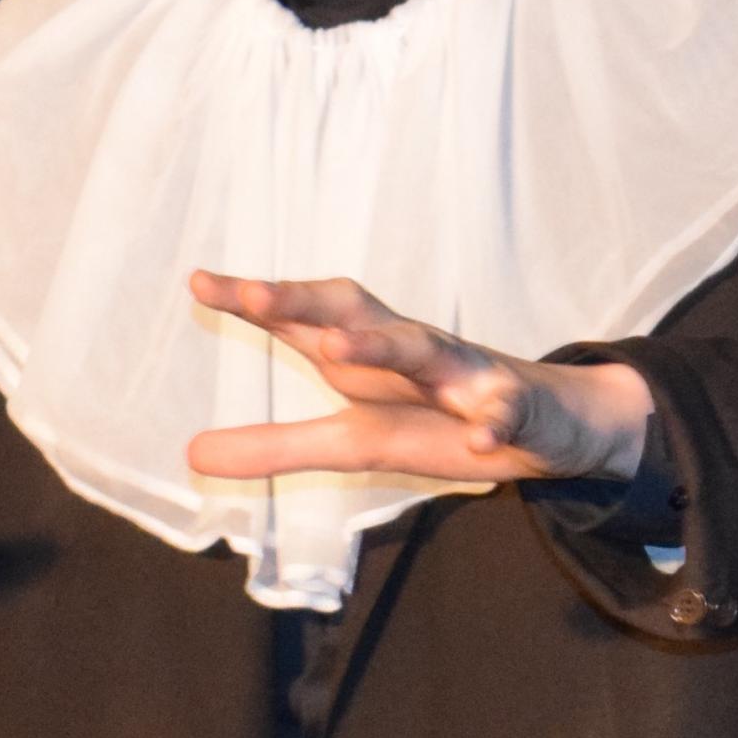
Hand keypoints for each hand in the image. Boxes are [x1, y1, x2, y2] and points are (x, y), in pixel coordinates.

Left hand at [181, 272, 650, 485]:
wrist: (546, 423)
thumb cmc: (438, 418)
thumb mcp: (353, 440)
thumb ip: (276, 445)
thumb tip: (191, 453)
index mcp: (369, 355)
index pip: (307, 318)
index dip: (257, 300)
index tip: (200, 283)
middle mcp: (413, 351)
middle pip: (358, 316)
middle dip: (308, 304)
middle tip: (256, 296)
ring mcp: (469, 376)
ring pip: (427, 349)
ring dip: (383, 346)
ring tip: (337, 349)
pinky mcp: (517, 409)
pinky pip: (505, 412)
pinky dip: (494, 421)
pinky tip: (481, 437)